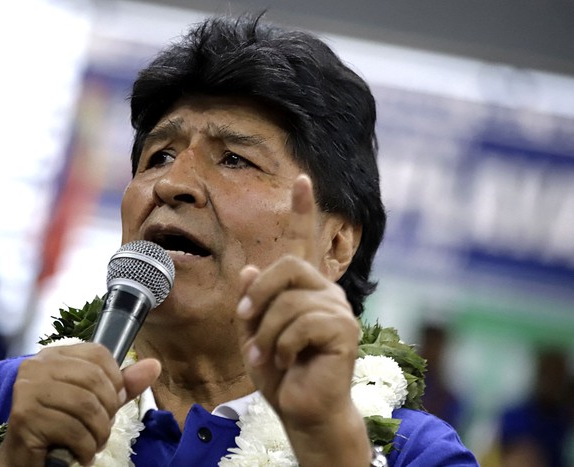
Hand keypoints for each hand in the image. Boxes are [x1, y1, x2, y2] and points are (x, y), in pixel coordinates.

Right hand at [0, 343, 159, 466]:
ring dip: (98, 433)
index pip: (98, 354)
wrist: (26, 461)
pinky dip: (85, 447)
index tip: (111, 404)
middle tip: (101, 430)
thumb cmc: (61, 428)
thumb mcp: (97, 403)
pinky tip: (80, 453)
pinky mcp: (25, 416)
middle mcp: (37, 366)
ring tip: (92, 444)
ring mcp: (27, 389)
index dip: (115, 381)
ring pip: (86, 405)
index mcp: (54, 355)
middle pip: (94, 379)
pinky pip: (72, 429)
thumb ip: (122, 386)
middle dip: (108, 411)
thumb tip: (154, 365)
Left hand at [236, 174, 369, 464]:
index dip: (302, 210)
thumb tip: (250, 268)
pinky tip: (286, 361)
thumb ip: (252, 301)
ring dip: (266, 333)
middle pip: (286, 266)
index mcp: (304, 288)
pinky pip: (301, 323)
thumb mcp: (254, 333)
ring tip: (266, 356)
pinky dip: (282, 346)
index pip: (303, 242)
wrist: (302, 409)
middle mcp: (326, 291)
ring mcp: (338, 309)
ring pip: (289, 301)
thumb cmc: (280, 372)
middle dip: (258, 296)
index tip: (300, 180)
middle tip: (246, 323)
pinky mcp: (344, 330)